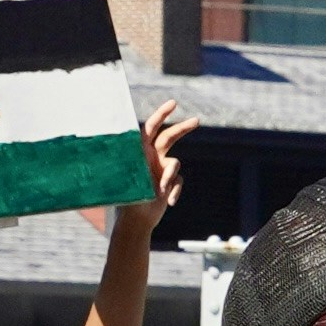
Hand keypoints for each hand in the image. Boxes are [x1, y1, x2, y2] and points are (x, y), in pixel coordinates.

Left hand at [135, 104, 198, 224]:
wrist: (136, 221)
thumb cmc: (128, 200)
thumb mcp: (130, 180)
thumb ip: (139, 165)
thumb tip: (143, 150)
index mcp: (139, 152)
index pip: (149, 128)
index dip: (161, 114)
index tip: (173, 103)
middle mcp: (151, 157)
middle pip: (169, 137)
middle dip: (183, 128)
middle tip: (197, 120)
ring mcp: (161, 169)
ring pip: (175, 164)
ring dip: (170, 177)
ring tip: (160, 190)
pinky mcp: (169, 182)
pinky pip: (179, 181)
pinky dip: (175, 191)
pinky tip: (168, 201)